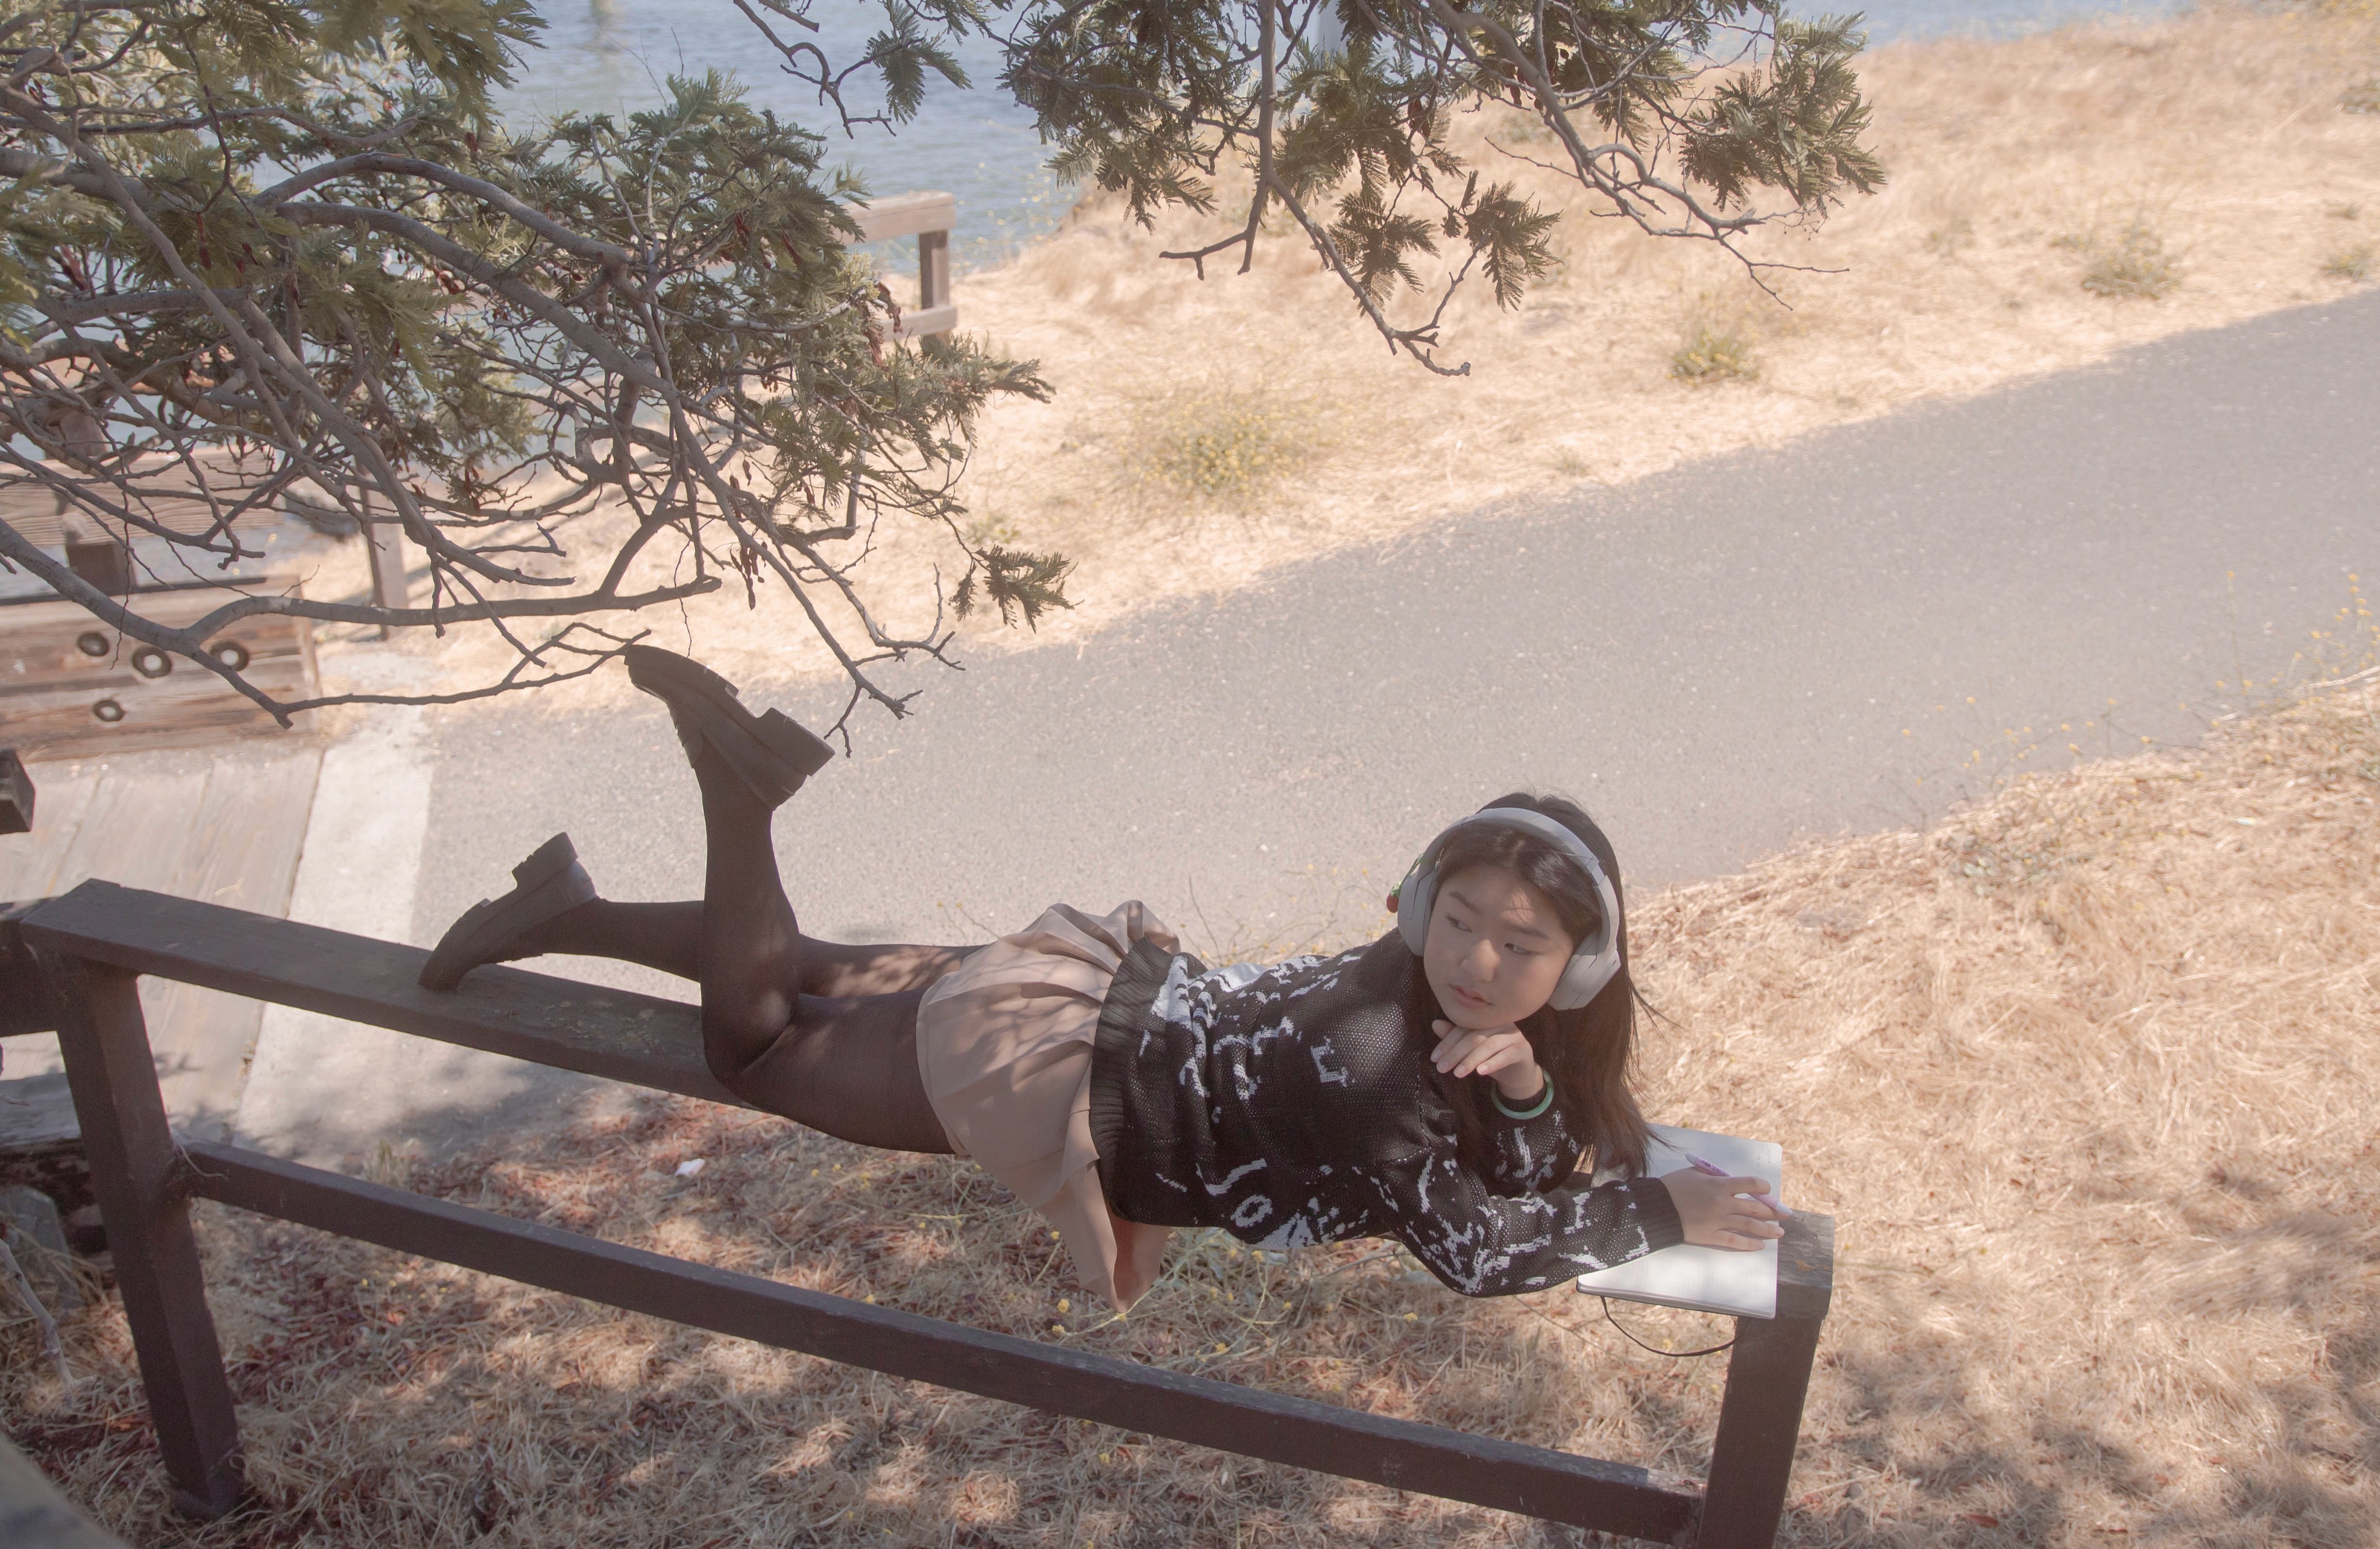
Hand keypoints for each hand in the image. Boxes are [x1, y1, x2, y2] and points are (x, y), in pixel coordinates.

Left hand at [1429, 1018, 1545, 1104]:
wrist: (1518, 1073)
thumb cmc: (1492, 1057)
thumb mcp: (1472, 1049)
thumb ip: (1456, 1036)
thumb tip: (1435, 1023)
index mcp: (1486, 1019)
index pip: (1463, 1028)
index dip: (1447, 1042)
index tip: (1434, 1058)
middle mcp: (1500, 1023)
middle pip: (1474, 1036)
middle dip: (1455, 1053)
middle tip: (1441, 1068)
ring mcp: (1514, 1035)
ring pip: (1489, 1046)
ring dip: (1471, 1060)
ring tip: (1457, 1073)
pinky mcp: (1523, 1049)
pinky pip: (1507, 1055)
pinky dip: (1492, 1063)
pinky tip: (1480, 1072)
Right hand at [1658, 1169, 1785, 1250]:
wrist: (1655, 1208)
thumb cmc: (1672, 1187)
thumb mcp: (1693, 1173)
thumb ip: (1713, 1175)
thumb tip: (1730, 1179)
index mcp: (1720, 1185)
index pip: (1751, 1184)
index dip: (1764, 1188)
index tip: (1768, 1191)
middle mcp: (1723, 1203)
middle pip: (1755, 1207)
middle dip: (1773, 1211)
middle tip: (1784, 1215)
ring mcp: (1718, 1221)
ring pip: (1749, 1226)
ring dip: (1768, 1230)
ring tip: (1779, 1233)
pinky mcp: (1711, 1236)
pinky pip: (1734, 1241)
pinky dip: (1749, 1244)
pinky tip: (1759, 1246)